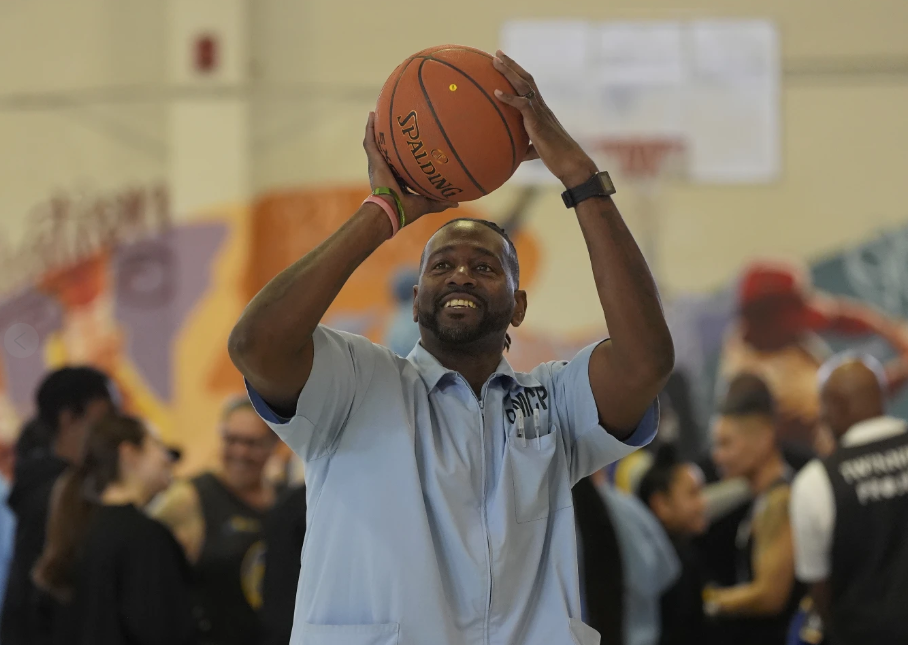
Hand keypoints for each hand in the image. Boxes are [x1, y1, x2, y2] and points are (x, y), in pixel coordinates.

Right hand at [363, 112, 456, 225]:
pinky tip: (372, 115)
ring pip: (375, 143)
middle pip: (385, 150)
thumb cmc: (406, 210)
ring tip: (377, 114)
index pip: (398, 164)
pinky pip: (370, 141)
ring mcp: (377, 165)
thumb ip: (440, 201)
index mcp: (395, 180)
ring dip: (375, 129)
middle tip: (392, 125)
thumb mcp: (426, 203)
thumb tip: (456, 203)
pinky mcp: (374, 161)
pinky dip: (370, 129)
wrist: (391, 210)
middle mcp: (385, 170)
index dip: (401, 156)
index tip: (408, 146)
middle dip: (386, 139)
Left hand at [492, 51, 597, 186]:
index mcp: (541, 111)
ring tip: (495, 60)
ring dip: (509, 71)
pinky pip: (522, 105)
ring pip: (524, 85)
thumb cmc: (557, 159)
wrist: (571, 164)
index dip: (518, 74)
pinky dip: (509, 97)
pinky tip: (496, 92)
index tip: (506, 64)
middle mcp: (541, 107)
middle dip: (512, 64)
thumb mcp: (537, 151)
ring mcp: (540, 112)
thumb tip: (513, 156)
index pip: (529, 87)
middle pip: (526, 78)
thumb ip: (525, 149)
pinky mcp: (538, 122)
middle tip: (497, 53)